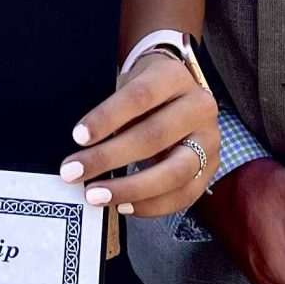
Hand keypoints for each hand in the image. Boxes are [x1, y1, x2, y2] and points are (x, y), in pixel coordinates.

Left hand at [60, 53, 219, 218]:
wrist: (179, 95)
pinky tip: (121, 206)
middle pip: (155, 137)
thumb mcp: (128, 85)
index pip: (140, 96)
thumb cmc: (145, 92)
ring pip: (174, 173)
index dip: (107, 118)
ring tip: (95, 196)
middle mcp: (199, 107)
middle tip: (73, 172)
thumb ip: (111, 112)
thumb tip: (80, 147)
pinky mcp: (211, 168)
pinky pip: (184, 195)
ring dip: (130, 189)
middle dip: (108, 158)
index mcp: (174, 77)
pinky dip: (151, 205)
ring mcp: (209, 140)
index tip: (78, 137)